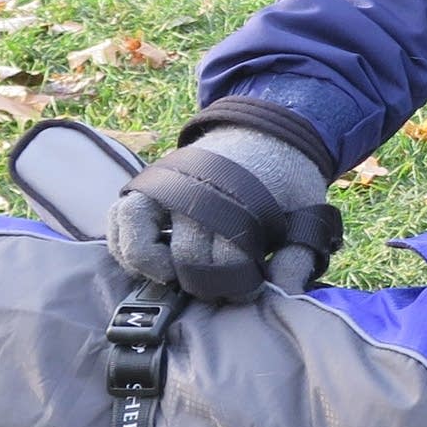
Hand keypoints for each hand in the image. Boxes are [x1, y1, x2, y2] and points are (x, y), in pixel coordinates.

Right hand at [107, 123, 335, 301]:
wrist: (264, 133)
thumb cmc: (284, 179)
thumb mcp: (307, 209)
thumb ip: (299, 253)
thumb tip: (283, 293)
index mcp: (242, 197)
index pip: (228, 256)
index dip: (239, 283)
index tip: (251, 289)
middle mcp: (199, 191)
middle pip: (187, 254)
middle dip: (202, 282)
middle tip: (218, 290)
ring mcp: (168, 186)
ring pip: (137, 233)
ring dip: (149, 265)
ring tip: (169, 279)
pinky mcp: (148, 185)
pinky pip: (120, 218)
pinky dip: (122, 244)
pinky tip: (143, 264)